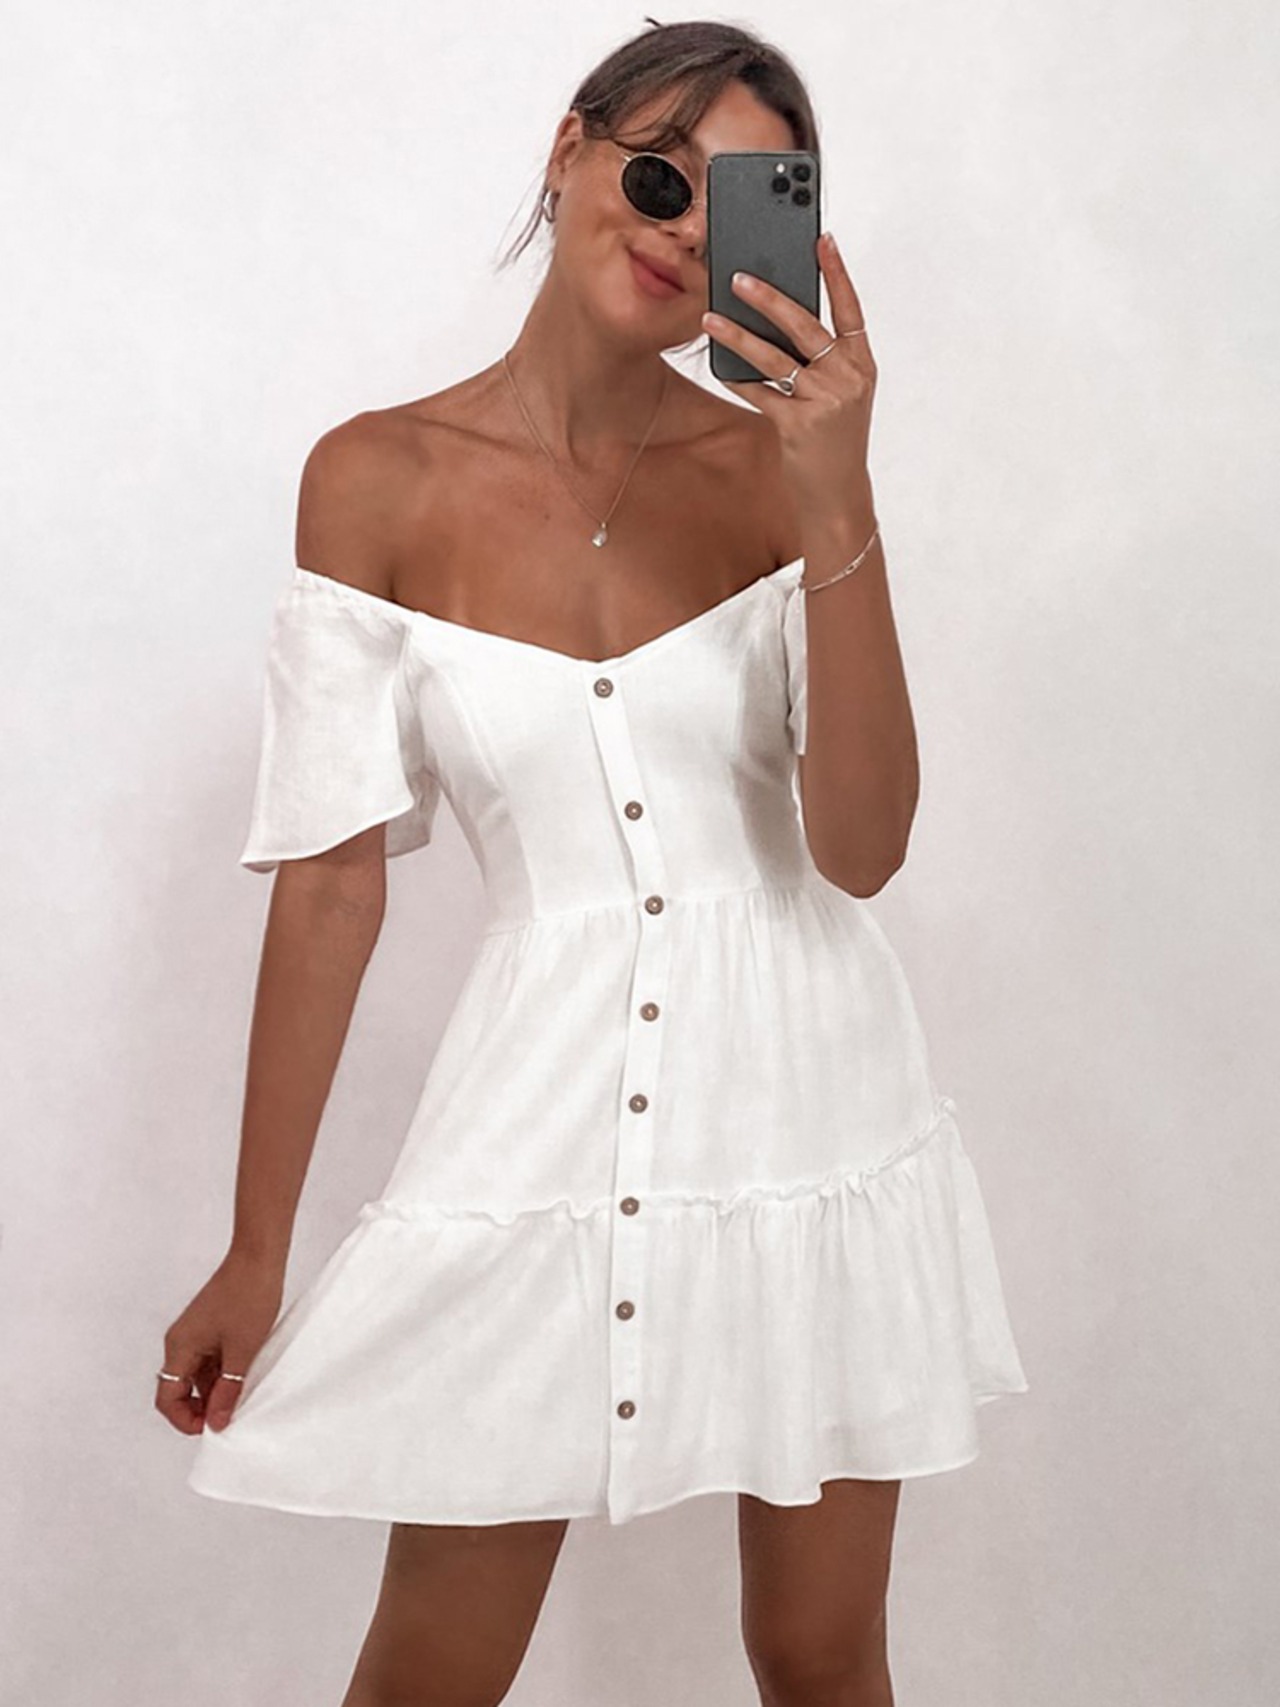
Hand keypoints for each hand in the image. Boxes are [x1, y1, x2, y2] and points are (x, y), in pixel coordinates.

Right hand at [154, 1248, 284, 1434]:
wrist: (259, 1257)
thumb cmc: (250, 1297)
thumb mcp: (242, 1352)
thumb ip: (227, 1391)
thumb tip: (216, 1423)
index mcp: (179, 1347)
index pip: (166, 1398)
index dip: (185, 1420)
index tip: (213, 1428)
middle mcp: (180, 1341)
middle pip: (178, 1389)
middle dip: (200, 1408)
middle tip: (230, 1416)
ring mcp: (195, 1333)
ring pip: (196, 1376)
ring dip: (214, 1390)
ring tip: (242, 1396)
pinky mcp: (209, 1327)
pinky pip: (209, 1360)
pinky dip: (222, 1373)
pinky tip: (245, 1377)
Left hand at [702, 232, 876, 527]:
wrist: (837, 495)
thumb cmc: (834, 440)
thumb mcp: (840, 395)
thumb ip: (820, 360)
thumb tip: (778, 318)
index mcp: (862, 364)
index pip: (851, 309)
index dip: (837, 273)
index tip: (822, 238)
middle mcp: (848, 378)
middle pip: (805, 325)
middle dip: (769, 298)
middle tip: (737, 277)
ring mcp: (825, 402)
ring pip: (775, 357)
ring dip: (738, 336)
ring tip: (711, 319)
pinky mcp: (799, 425)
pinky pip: (760, 393)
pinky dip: (736, 378)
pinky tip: (717, 365)